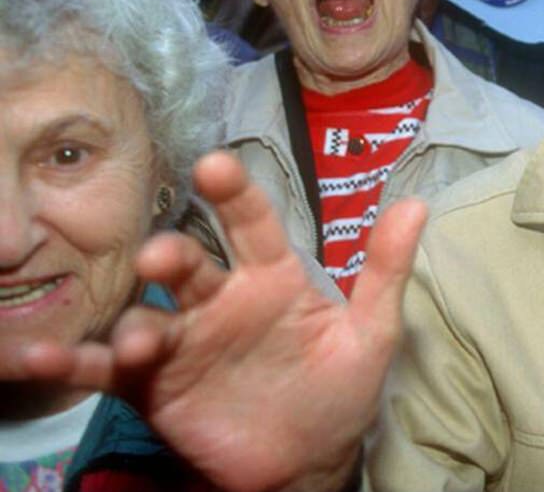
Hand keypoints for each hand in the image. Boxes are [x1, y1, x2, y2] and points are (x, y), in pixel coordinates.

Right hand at [8, 151, 426, 491]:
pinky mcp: (153, 385)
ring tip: (130, 337)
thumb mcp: (373, 332)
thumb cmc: (342, 388)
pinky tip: (42, 357)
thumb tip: (417, 203)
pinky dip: (74, 363)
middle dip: (173, 257)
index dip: (234, 193)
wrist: (310, 463)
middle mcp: (222, 298)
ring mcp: (184, 340)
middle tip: (161, 258)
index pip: (253, 223)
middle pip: (191, 266)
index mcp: (274, 276)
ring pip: (149, 317)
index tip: (214, 165)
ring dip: (132, 321)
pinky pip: (108, 371)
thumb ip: (386, 270)